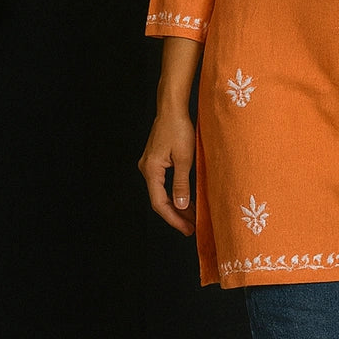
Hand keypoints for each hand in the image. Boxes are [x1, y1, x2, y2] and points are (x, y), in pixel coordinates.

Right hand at [138, 112, 196, 235]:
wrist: (172, 109)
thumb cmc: (178, 129)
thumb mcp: (184, 158)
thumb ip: (181, 184)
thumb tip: (180, 205)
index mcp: (151, 170)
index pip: (159, 203)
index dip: (174, 219)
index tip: (187, 229)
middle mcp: (146, 169)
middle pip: (159, 200)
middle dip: (176, 215)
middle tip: (191, 228)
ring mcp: (150, 166)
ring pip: (161, 193)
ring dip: (176, 205)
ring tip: (192, 218)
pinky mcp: (155, 162)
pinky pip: (163, 184)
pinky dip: (174, 194)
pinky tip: (186, 200)